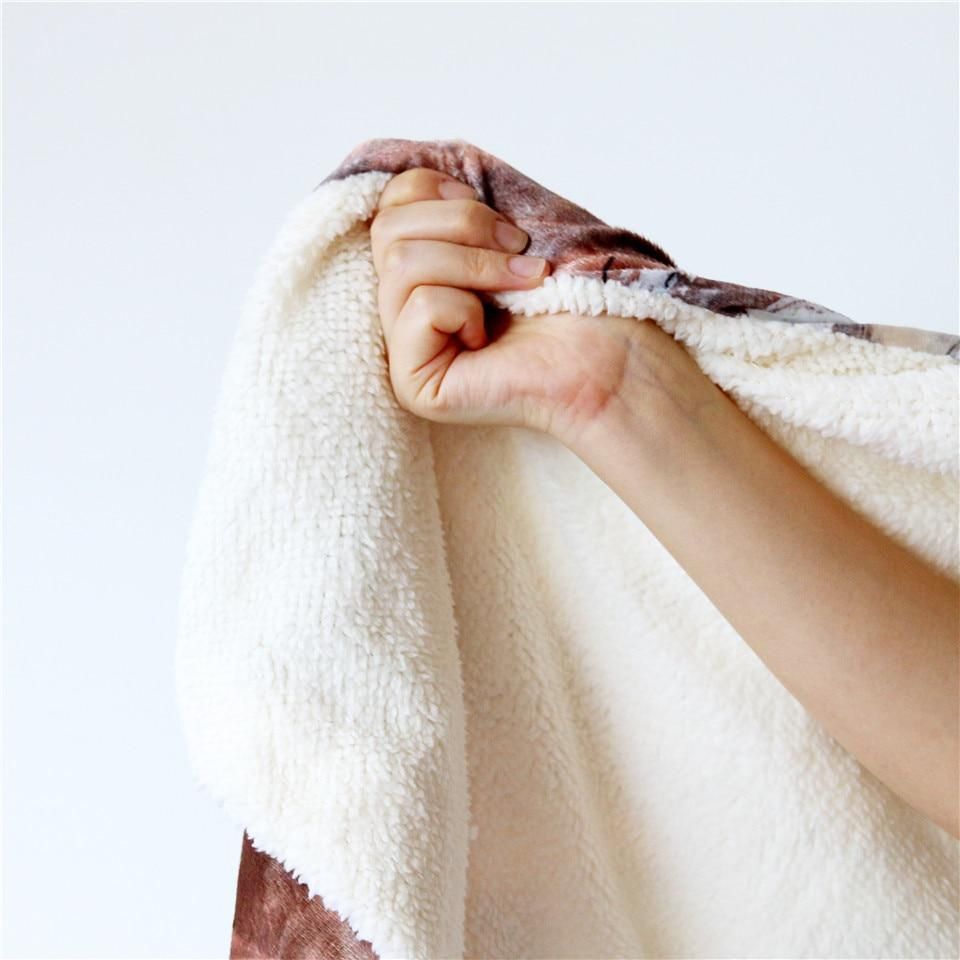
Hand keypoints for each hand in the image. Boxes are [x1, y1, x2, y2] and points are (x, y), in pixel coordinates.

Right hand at [369, 167, 671, 443]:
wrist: (612, 357)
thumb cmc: (574, 294)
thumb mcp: (508, 227)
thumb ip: (454, 201)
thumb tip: (406, 161)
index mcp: (421, 273)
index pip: (390, 205)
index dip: (435, 190)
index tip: (495, 213)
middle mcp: (402, 312)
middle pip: (389, 230)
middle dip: (464, 226)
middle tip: (520, 250)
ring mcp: (404, 353)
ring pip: (401, 264)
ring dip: (475, 264)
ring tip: (523, 283)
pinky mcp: (412, 385)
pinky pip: (419, 308)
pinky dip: (465, 309)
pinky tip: (489, 339)